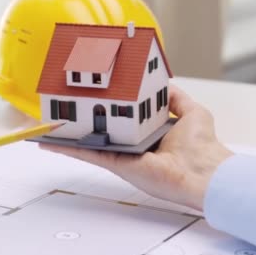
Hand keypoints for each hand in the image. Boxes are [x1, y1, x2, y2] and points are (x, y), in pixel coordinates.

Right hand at [40, 85, 231, 210]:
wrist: (205, 171)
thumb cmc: (203, 147)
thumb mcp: (192, 111)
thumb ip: (176, 98)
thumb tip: (165, 83)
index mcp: (150, 133)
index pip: (124, 118)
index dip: (109, 108)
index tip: (93, 97)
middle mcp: (134, 145)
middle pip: (103, 130)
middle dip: (84, 120)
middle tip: (64, 107)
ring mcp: (124, 156)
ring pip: (91, 142)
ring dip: (70, 134)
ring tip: (51, 124)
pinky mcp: (119, 164)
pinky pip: (91, 154)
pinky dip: (70, 148)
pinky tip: (54, 141)